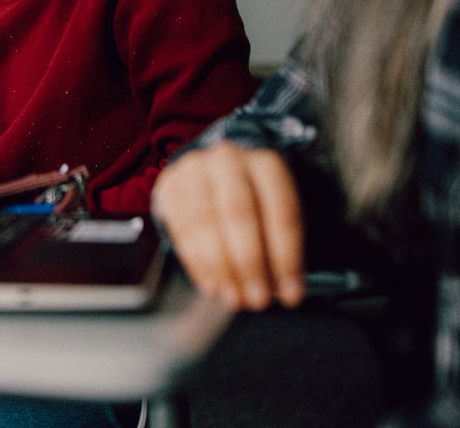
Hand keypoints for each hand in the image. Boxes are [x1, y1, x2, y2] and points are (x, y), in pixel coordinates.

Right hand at [152, 142, 304, 310]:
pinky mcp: (169, 187)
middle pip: (239, 212)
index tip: (291, 295)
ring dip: (220, 266)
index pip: (281, 211)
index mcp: (266, 164)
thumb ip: (279, 247)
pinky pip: (181, 229)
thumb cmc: (253, 202)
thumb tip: (281, 291)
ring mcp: (194, 171)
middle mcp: (228, 160)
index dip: (287, 257)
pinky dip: (197, 262)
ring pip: (205, 221)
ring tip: (232, 296)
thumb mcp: (274, 213)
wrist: (213, 174)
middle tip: (257, 299)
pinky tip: (211, 284)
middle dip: (249, 262)